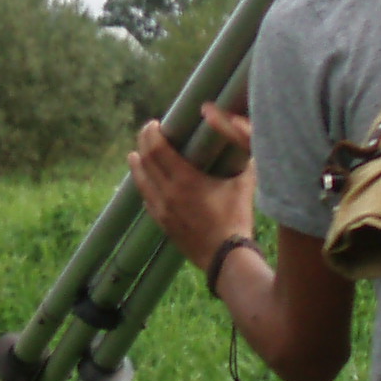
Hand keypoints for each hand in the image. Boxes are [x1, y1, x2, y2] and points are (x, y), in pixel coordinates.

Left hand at [128, 103, 257, 266]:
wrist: (226, 256)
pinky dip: (143, 186)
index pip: (158, 149)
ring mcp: (163, 210)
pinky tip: (144, 183)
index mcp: (185, 180)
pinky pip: (147, 200)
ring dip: (137, 165)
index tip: (154, 124)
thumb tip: (245, 138)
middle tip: (146, 133)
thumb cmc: (237, 218)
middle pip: (146, 161)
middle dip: (143, 143)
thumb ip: (244, 157)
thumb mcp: (244, 183)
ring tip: (135, 154)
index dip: (152, 133)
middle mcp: (168, 193)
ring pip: (141, 182)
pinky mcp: (163, 224)